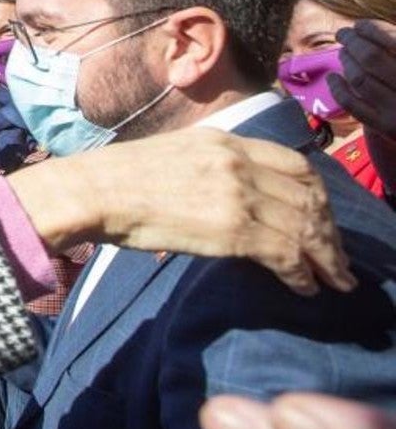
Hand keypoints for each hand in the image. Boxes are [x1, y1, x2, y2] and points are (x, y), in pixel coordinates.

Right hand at [6, 127, 355, 294]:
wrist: (91, 192)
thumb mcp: (171, 157)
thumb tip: (220, 199)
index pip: (294, 164)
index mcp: (224, 141)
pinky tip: (305, 288)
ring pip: (305, 226)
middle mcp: (239, 161)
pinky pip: (286, 253)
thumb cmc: (114, 182)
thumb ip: (206, 169)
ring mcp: (238, 194)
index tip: (321, 218)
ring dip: (325, 257)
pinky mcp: (232, 229)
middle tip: (336, 258)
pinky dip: (303, 274)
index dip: (317, 194)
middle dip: (329, 230)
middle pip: (308, 195)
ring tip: (333, 279)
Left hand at [330, 20, 395, 140]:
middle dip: (353, 42)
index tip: (359, 24)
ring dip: (346, 61)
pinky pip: (352, 104)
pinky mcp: (386, 127)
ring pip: (360, 78)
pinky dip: (338, 88)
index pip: (393, 41)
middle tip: (343, 34)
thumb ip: (392, 49)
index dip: (371, 30)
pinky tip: (332, 77)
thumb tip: (363, 28)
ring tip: (343, 53)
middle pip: (371, 57)